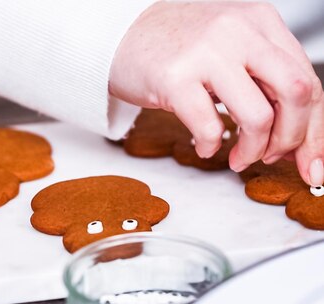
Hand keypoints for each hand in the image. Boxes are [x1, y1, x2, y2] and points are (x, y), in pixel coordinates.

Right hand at [109, 1, 323, 185]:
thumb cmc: (174, 47)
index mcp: (260, 21)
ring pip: (258, 117)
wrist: (119, 36)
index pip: (308, 79)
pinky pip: (210, 128)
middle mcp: (239, 31)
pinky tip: (204, 145)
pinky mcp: (175, 79)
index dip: (315, 130)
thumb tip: (295, 132)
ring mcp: (206, 54)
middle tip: (273, 156)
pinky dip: (211, 147)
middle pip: (298, 94)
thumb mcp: (230, 46)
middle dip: (293, 139)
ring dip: (252, 151)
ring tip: (237, 156)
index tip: (312, 162)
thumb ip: (263, 76)